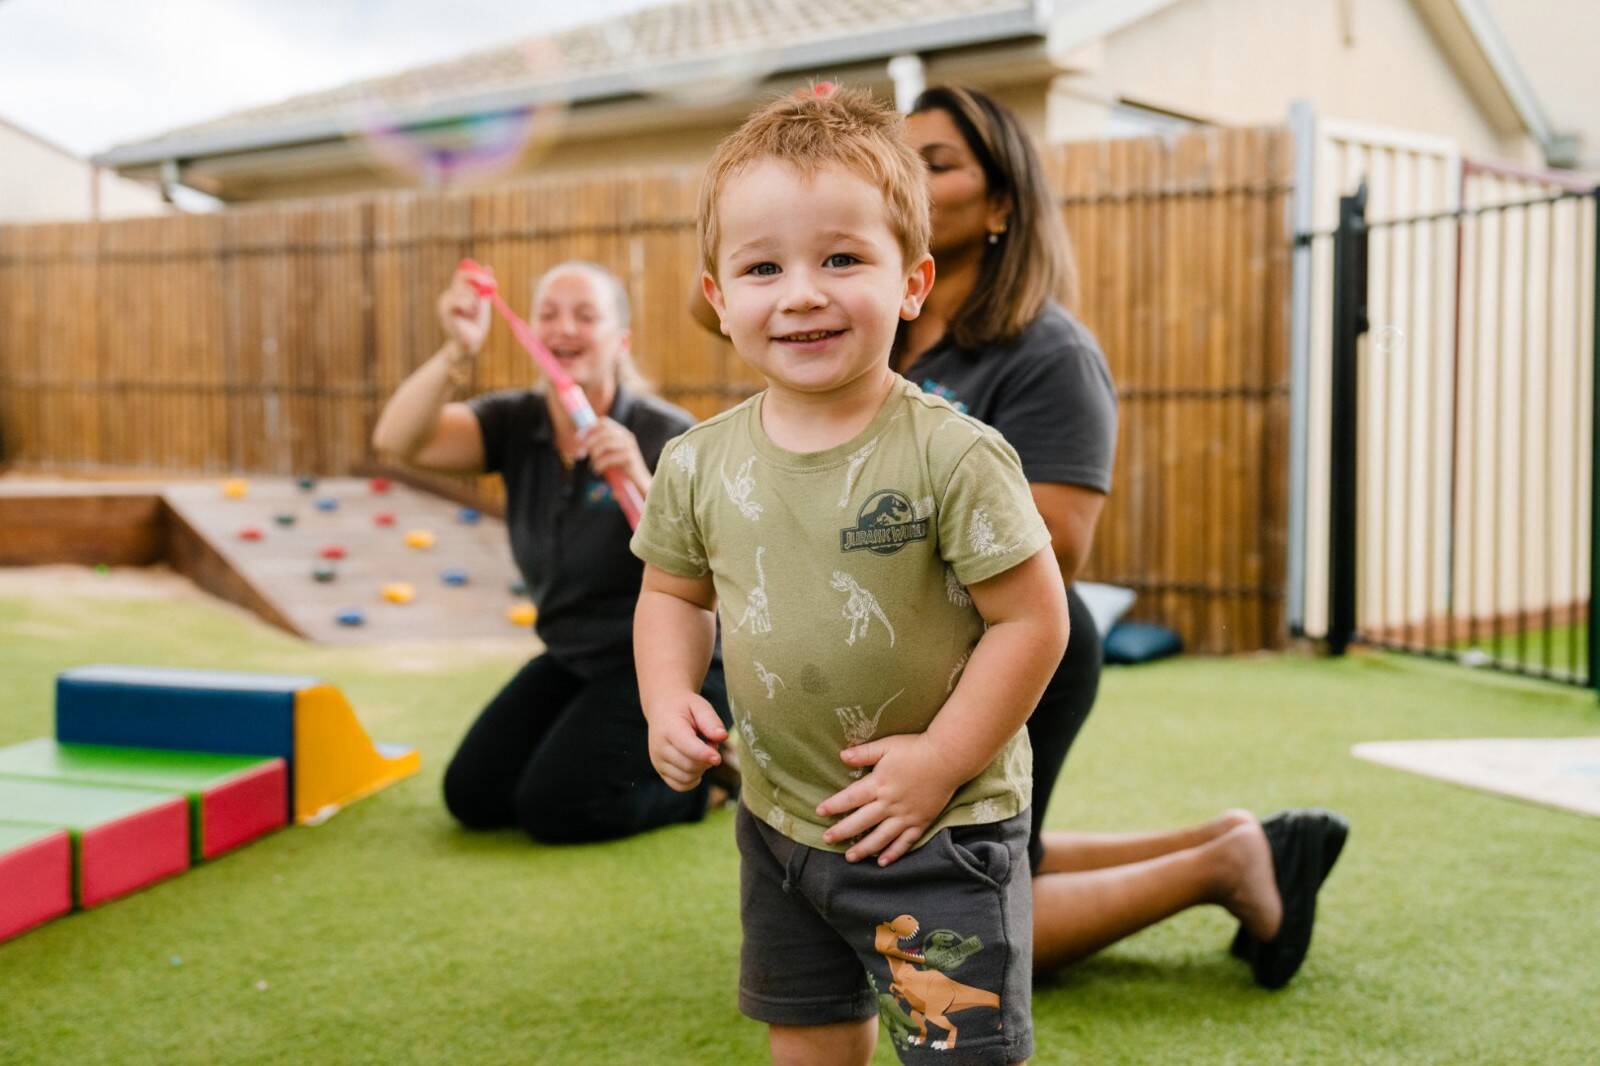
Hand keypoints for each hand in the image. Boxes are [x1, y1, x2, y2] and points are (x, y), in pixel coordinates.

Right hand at [436, 269, 491, 353]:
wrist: (469, 345)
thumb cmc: (475, 326)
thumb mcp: (483, 304)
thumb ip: (484, 288)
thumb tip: (489, 268)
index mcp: (457, 292)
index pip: (463, 274)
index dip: (477, 273)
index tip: (492, 281)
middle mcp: (449, 294)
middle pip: (462, 276)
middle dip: (479, 280)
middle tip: (492, 285)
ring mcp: (445, 301)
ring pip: (464, 290)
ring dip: (475, 300)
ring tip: (472, 314)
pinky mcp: (445, 310)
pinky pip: (460, 300)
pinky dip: (468, 306)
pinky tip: (467, 315)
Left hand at [577, 418, 647, 486]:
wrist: (638, 481)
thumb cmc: (620, 468)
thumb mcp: (608, 454)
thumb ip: (599, 445)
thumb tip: (580, 442)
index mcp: (621, 432)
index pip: (603, 422)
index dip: (588, 428)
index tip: (577, 439)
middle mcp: (626, 435)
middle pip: (602, 432)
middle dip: (587, 443)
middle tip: (579, 455)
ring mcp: (629, 445)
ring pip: (605, 444)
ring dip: (594, 455)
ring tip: (592, 465)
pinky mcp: (630, 456)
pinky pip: (610, 457)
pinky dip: (600, 464)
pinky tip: (597, 471)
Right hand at [644, 691, 727, 791]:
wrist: (663, 708)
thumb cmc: (685, 707)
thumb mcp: (700, 706)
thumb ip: (711, 721)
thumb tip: (722, 737)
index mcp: (669, 728)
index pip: (687, 747)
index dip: (705, 754)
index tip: (718, 758)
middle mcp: (659, 747)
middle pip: (690, 765)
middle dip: (707, 759)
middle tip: (710, 743)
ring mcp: (658, 761)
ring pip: (687, 777)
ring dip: (701, 769)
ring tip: (702, 751)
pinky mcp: (660, 770)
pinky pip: (680, 785)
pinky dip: (693, 779)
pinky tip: (697, 765)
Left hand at [816, 734, 960, 865]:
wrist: (948, 758)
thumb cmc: (916, 748)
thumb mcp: (887, 745)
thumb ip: (864, 753)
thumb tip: (842, 756)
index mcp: (878, 784)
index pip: (850, 798)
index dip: (834, 806)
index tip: (820, 812)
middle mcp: (889, 804)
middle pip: (860, 822)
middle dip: (842, 832)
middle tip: (827, 839)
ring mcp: (905, 816)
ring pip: (880, 838)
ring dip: (863, 849)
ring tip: (849, 857)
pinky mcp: (920, 822)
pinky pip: (905, 842)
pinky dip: (893, 854)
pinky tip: (882, 862)